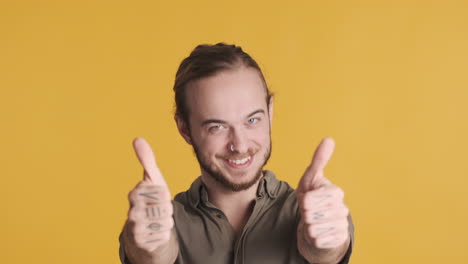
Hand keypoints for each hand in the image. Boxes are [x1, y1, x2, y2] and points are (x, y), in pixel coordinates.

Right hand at [125, 137, 173, 252]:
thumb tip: (137, 139)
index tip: (157, 197)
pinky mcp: (141, 242)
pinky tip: (156, 232)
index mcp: (135, 193)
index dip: (165, 196)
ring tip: (157, 220)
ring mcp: (135, 227)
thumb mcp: (152, 180)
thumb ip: (146, 160)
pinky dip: (164, 234)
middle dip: (167, 210)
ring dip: (166, 222)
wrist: (144, 231)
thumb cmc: (150, 202)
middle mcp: (131, 210)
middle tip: (158, 210)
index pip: (163, 192)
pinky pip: (164, 235)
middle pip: (165, 207)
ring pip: (166, 221)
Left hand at [297, 137, 348, 248]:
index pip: (310, 198)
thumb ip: (319, 160)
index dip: (304, 200)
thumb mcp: (310, 178)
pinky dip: (313, 238)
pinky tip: (318, 233)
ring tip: (313, 221)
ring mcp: (342, 224)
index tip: (307, 199)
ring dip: (308, 226)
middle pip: (310, 214)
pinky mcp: (339, 239)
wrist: (318, 222)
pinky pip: (318, 240)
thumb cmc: (313, 198)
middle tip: (309, 211)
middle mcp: (342, 208)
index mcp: (335, 192)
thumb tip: (329, 139)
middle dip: (305, 214)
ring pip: (314, 228)